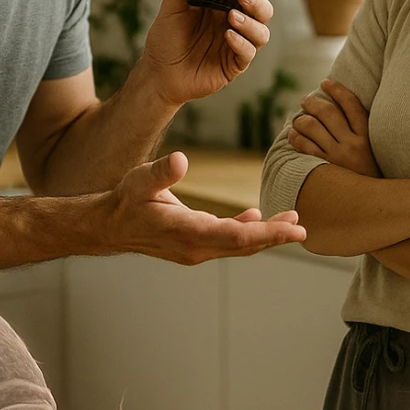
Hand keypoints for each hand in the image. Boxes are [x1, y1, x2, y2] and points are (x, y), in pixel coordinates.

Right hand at [98, 152, 305, 263]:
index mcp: (186, 232)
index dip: (268, 233)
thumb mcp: (139, 181)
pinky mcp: (194, 246)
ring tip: (290, 221)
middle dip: (274, 235)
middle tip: (301, 226)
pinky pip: (227, 242)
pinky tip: (256, 217)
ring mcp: (195, 250)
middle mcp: (195, 247)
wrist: (108, 227)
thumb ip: (161, 172)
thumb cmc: (125, 201)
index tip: (295, 230)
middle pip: (244, 245)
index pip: (236, 236)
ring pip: (238, 246)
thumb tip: (181, 159)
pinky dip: (246, 232)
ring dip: (264, 234)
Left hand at [137, 0, 273, 109]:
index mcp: (223, 5)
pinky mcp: (233, 65)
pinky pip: (248, 54)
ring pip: (261, 32)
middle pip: (262, 9)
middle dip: (257, 0)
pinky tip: (228, 36)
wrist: (157, 73)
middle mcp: (234, 23)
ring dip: (251, 22)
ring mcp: (236, 44)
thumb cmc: (165, 40)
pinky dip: (241, 43)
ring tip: (231, 16)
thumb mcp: (173, 5)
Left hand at [288, 79, 380, 176]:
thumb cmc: (370, 175)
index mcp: (367, 136)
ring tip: (298, 119)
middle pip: (328, 112)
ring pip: (313, 126)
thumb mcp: (373, 151)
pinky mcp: (326, 168)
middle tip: (306, 101)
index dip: (337, 89)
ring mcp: (338, 157)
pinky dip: (296, 136)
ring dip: (301, 119)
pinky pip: (305, 146)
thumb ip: (360, 132)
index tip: (326, 82)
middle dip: (313, 103)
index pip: (352, 104)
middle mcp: (353, 144)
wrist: (374, 204)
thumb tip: (339, 111)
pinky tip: (293, 134)